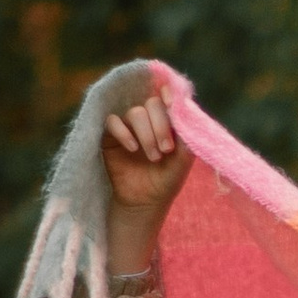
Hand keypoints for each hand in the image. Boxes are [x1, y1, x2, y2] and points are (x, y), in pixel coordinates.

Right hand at [103, 88, 190, 270]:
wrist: (145, 202)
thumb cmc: (165, 181)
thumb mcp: (182, 162)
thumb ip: (187, 138)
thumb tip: (186, 111)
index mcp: (166, 122)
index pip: (167, 99)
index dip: (169, 95)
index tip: (171, 102)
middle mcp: (147, 120)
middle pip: (152, 104)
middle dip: (161, 125)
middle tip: (166, 150)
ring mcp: (128, 125)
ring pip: (135, 113)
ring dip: (146, 134)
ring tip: (154, 157)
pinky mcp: (110, 134)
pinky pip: (112, 121)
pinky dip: (123, 132)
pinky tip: (132, 148)